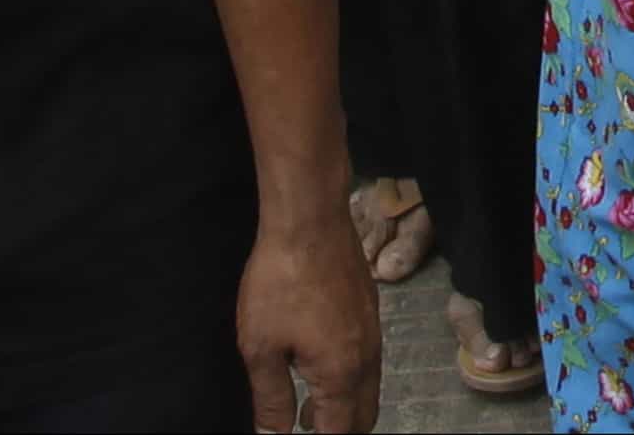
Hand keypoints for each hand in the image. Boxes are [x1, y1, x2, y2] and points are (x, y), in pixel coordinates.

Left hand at [234, 203, 381, 434]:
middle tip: (304, 429)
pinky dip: (348, 380)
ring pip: (368, 390)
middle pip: (363, 418)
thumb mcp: (261, 347)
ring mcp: (372, 333)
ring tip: (307, 410)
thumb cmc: (280, 282)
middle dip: (338, 432)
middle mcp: (366, 359)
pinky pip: (368, 362)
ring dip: (343, 408)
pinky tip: (317, 367)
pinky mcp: (369, 311)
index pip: (337, 433)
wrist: (310, 220)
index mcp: (341, 374)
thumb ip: (271, 399)